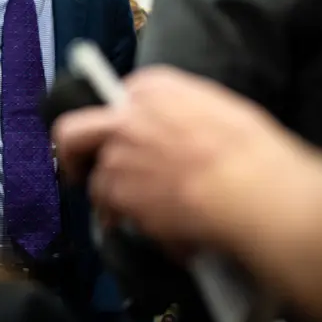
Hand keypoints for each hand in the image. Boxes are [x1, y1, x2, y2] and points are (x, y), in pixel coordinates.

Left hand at [52, 66, 294, 245]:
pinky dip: (136, 225)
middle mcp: (124, 118)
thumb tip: (175, 131)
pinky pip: (116, 214)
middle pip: (74, 132)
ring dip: (117, 200)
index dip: (122, 125)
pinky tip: (164, 232)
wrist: (250, 189)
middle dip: (71, 153)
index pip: (117, 102)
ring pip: (98, 182)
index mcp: (152, 89)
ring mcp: (116, 158)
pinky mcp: (117, 196)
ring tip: (149, 215)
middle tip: (80, 172)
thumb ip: (180, 112)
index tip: (126, 141)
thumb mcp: (219, 108)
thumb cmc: (250, 151)